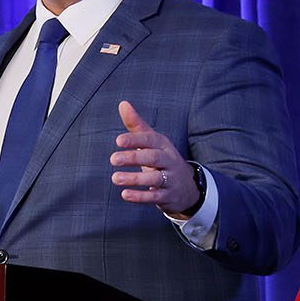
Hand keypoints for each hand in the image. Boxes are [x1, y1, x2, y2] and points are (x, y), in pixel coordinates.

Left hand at [111, 100, 198, 215]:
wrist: (187, 187)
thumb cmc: (162, 159)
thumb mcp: (152, 142)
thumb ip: (136, 125)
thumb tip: (122, 103)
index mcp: (163, 145)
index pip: (150, 139)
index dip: (135, 139)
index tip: (118, 141)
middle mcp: (169, 160)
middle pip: (153, 157)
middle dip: (133, 158)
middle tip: (112, 159)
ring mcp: (170, 179)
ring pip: (154, 178)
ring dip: (134, 179)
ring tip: (115, 178)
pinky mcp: (168, 196)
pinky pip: (155, 197)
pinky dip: (140, 196)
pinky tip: (125, 195)